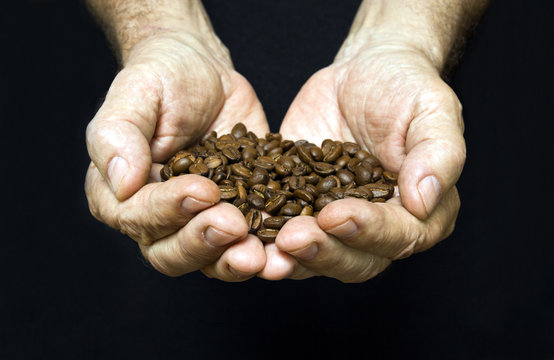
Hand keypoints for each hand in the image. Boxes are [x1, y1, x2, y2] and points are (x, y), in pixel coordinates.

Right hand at [85, 31, 267, 280]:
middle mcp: (158, 217)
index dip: (169, 210)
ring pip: (210, 259)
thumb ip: (117, 134)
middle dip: (204, 243)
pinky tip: (285, 246)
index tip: (203, 190)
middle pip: (172, 253)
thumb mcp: (136, 93)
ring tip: (261, 254)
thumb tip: (120, 183)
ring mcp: (200, 221)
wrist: (203, 72)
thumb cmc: (162, 77)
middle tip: (235, 226)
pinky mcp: (237, 215)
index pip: (139, 217)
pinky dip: (266, 250)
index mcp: (121, 194)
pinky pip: (248, 242)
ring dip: (234, 260)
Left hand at [259, 39, 465, 281]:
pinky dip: (263, 240)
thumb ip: (438, 155)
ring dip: (289, 259)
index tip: (337, 214)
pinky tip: (242, 235)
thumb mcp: (432, 111)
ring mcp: (336, 223)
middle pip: (356, 260)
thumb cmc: (405, 89)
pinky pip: (282, 234)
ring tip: (263, 251)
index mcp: (420, 213)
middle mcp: (379, 228)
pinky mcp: (301, 209)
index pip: (399, 237)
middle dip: (323, 252)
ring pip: (316, 257)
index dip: (369, 231)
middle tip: (292, 238)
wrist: (363, 73)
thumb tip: (424, 201)